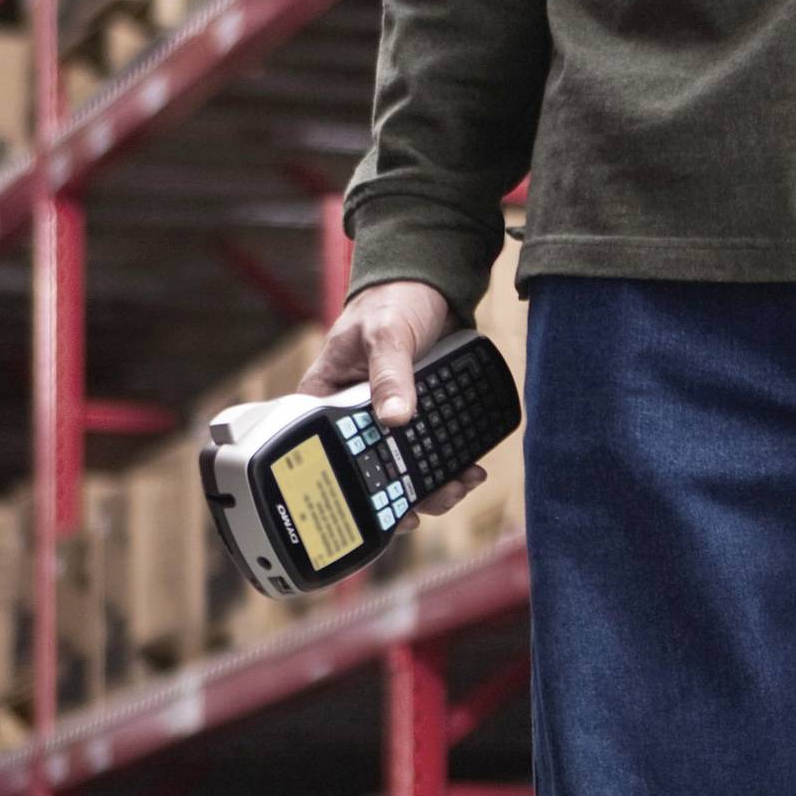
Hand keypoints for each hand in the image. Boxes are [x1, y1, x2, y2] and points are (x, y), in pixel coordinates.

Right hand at [298, 279, 487, 518]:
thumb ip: (389, 373)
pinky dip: (447, 464)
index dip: (356, 488)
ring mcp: (386, 416)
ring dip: (433, 484)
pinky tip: (468, 469)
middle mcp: (353, 415)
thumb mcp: (387, 333)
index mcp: (326, 399)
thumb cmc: (392, 299)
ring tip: (462, 484)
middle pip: (372, 469)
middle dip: (406, 493)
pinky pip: (428, 449)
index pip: (330, 453)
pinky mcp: (417, 413)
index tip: (388, 511)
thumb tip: (395, 417)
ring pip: (403, 465)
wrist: (430, 284)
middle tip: (438, 499)